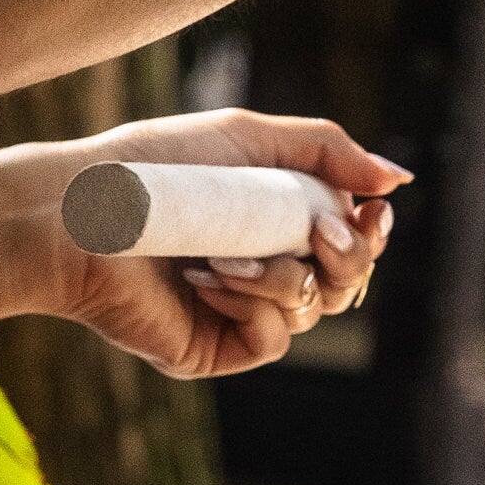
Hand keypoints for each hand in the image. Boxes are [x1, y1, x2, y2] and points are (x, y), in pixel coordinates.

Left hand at [0, 107, 406, 379]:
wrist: (85, 209)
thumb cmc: (158, 164)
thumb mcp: (249, 136)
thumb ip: (326, 152)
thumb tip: (399, 180)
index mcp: (268, 222)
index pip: (346, 241)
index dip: (370, 232)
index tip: (374, 211)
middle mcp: (257, 268)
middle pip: (344, 282)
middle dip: (349, 259)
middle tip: (323, 233)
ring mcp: (234, 311)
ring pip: (311, 308)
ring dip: (284, 275)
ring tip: (230, 250)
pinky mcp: (210, 347)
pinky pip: (272, 338)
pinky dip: (252, 303)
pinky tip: (208, 277)